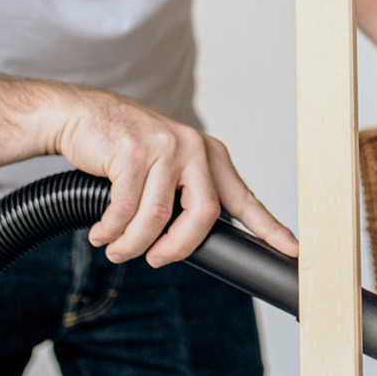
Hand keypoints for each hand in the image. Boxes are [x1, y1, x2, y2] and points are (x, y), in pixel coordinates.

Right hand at [53, 89, 298, 265]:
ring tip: (116, 248)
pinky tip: (102, 233)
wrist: (83, 115)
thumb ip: (188, 195)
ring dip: (133, 244)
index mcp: (210, 156)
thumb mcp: (168, 166)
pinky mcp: (133, 153)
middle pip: (204, 215)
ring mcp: (165, 148)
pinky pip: (125, 210)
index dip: (270, 227)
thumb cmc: (124, 147)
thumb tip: (193, 242)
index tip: (292, 250)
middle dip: (178, 247)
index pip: (245, 198)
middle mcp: (195, 148)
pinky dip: (111, 231)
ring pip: (159, 217)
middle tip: (157, 260)